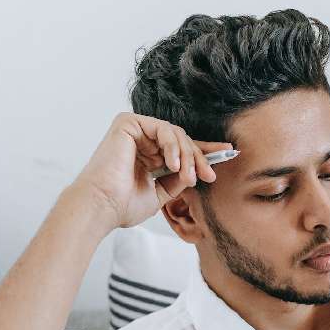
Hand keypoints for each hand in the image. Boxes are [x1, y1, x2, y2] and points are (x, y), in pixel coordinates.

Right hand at [71, 112, 235, 229]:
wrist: (101, 207)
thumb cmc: (122, 205)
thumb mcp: (160, 194)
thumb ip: (178, 180)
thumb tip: (196, 172)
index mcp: (147, 156)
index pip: (180, 149)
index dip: (204, 151)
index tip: (227, 154)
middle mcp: (141, 141)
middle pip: (182, 140)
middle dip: (199, 158)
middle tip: (208, 175)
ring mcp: (134, 131)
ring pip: (176, 134)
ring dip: (188, 155)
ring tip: (188, 176)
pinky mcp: (127, 123)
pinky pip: (162, 128)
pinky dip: (172, 145)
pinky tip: (173, 164)